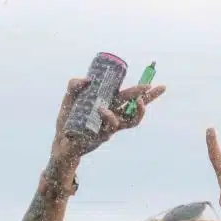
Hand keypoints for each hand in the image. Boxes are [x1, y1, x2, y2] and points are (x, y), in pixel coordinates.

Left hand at [50, 74, 164, 163]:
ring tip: (139, 100)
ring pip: (132, 121)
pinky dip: (109, 115)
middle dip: (149, 97)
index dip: (141, 90)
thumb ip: (74, 85)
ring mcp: (110, 127)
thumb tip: (88, 79)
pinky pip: (112, 126)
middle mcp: (113, 116)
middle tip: (159, 87)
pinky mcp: (104, 135)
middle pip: (136, 107)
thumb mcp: (69, 99)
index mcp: (108, 105)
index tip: (151, 82)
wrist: (61, 141)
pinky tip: (101, 108)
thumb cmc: (67, 120)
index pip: (128, 96)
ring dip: (139, 110)